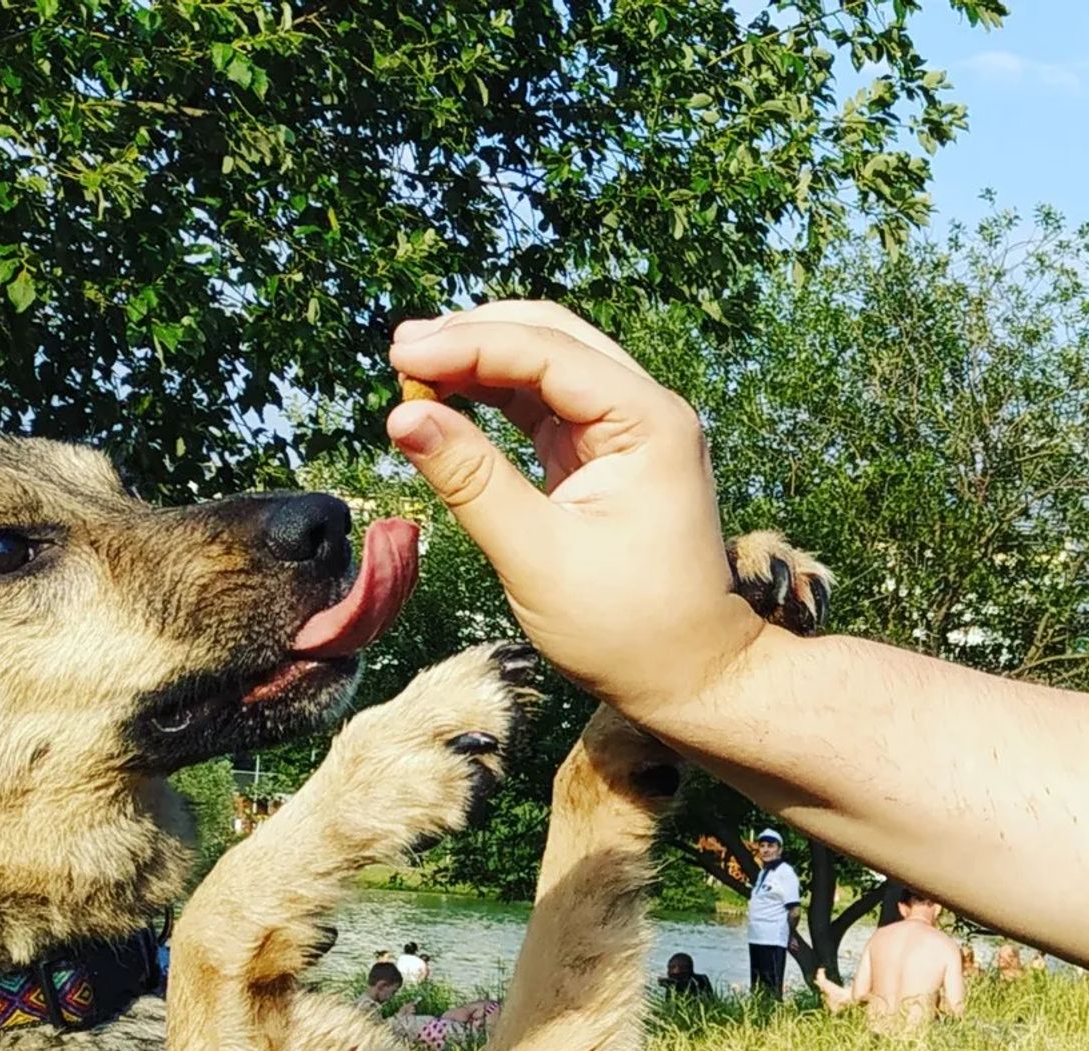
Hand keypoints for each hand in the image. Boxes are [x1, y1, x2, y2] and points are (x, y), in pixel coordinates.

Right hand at [386, 301, 768, 711]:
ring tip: (414, 373)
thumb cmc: (625, 627)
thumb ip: (470, 480)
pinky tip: (448, 402)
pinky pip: (544, 407)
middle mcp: (644, 410)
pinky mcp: (604, 457)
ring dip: (481, 363)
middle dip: (474, 337)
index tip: (402, 358)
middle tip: (401, 352)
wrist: (687, 675)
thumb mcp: (536, 556)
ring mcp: (626, 431)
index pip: (548, 352)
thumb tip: (403, 418)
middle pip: (551, 338)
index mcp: (647, 421)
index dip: (469, 346)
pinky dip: (496, 401)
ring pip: (546, 366)